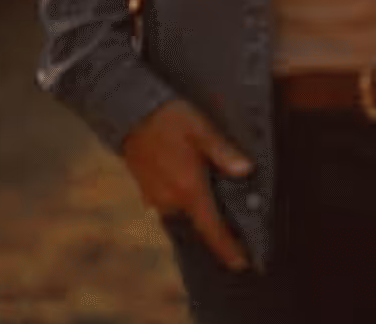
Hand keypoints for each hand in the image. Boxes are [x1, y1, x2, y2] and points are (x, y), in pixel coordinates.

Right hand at [122, 100, 253, 272]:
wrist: (128, 112)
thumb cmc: (170, 119)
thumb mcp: (202, 130)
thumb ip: (224, 152)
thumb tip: (247, 171)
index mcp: (187, 189)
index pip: (211, 227)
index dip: (227, 247)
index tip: (242, 264)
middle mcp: (170, 200)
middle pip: (200, 223)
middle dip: (220, 228)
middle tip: (243, 231)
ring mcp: (156, 197)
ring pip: (187, 213)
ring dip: (203, 213)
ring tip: (224, 210)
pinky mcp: (148, 191)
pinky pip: (174, 205)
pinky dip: (190, 203)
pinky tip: (200, 191)